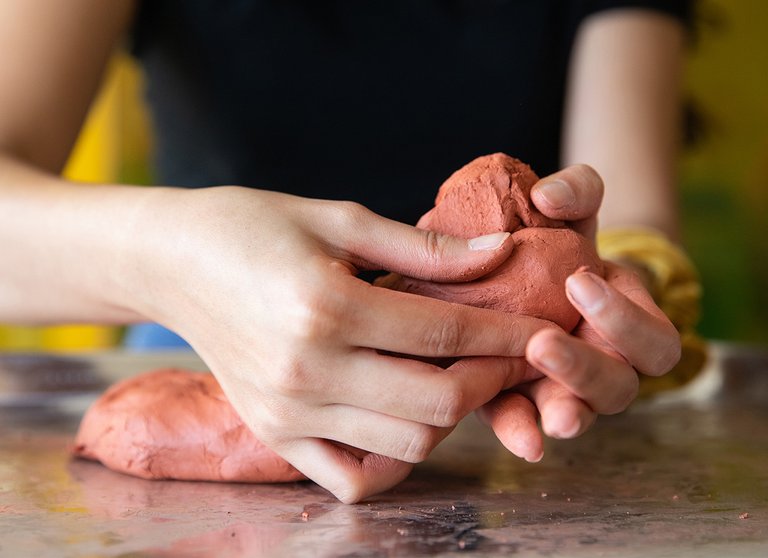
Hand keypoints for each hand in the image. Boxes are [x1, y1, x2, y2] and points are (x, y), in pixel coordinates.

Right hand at [125, 186, 547, 501]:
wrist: (173, 262)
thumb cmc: (253, 227)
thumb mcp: (338, 218)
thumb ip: (424, 247)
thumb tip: (501, 252)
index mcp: (328, 307)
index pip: (445, 335)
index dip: (506, 334)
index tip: (543, 328)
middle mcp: (308, 371)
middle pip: (436, 404)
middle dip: (491, 380)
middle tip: (507, 354)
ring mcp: (289, 412)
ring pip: (405, 446)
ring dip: (448, 418)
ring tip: (458, 378)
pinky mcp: (274, 435)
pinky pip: (351, 478)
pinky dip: (391, 460)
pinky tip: (402, 418)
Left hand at [477, 165, 679, 459]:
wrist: (518, 271)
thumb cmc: (561, 245)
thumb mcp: (573, 213)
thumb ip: (575, 192)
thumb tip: (547, 197)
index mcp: (628, 326)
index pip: (652, 340)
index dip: (624, 320)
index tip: (578, 282)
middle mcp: (603, 366)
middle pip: (617, 388)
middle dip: (585, 369)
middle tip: (544, 342)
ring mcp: (561, 389)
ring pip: (576, 414)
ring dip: (560, 412)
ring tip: (548, 414)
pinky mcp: (516, 399)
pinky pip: (521, 423)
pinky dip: (517, 431)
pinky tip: (516, 438)